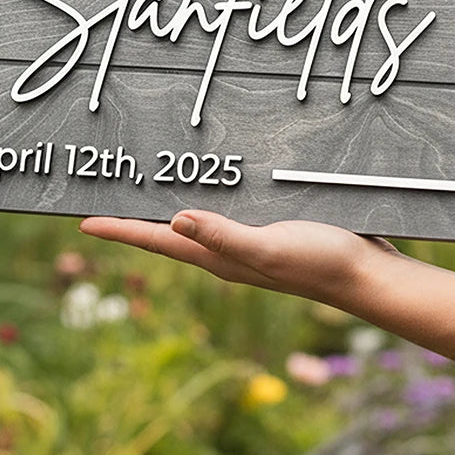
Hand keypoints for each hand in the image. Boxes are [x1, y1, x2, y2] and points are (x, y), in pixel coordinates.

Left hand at [79, 210, 395, 305]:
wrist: (370, 275)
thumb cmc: (321, 263)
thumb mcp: (269, 248)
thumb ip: (224, 236)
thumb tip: (174, 221)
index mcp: (218, 258)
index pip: (157, 242)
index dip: (120, 231)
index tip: (84, 223)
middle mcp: (225, 251)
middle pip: (168, 232)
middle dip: (135, 216)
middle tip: (103, 196)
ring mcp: (247, 240)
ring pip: (195, 219)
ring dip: (167, 204)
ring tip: (143, 185)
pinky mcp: (269, 226)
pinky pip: (225, 209)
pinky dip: (207, 196)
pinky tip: (211, 180)